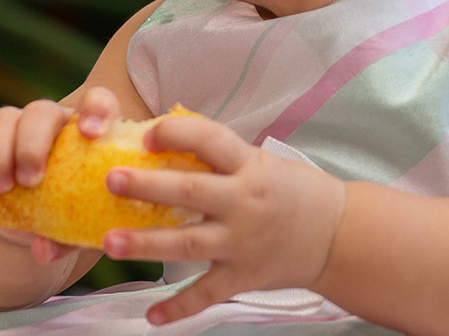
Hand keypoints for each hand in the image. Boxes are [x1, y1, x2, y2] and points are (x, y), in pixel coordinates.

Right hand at [0, 86, 122, 264]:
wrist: (29, 222)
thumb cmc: (68, 218)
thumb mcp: (78, 230)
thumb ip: (67, 239)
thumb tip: (44, 251)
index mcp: (85, 133)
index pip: (97, 101)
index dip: (96, 109)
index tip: (91, 134)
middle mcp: (50, 123)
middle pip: (41, 111)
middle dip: (32, 143)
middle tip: (30, 181)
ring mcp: (12, 130)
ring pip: (2, 118)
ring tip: (2, 189)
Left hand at [100, 115, 345, 325]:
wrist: (340, 235)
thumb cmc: (293, 191)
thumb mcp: (261, 161)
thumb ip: (219, 156)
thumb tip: (165, 137)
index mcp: (248, 166)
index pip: (210, 140)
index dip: (177, 134)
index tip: (146, 133)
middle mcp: (243, 202)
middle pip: (189, 191)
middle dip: (147, 185)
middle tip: (110, 180)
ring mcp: (242, 243)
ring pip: (187, 243)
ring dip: (146, 244)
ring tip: (109, 243)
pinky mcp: (244, 276)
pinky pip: (206, 294)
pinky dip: (179, 307)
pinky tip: (152, 315)